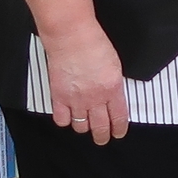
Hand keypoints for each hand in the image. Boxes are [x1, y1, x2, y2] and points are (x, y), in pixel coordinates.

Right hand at [43, 25, 129, 144]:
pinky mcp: (59, 97)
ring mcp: (76, 100)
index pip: (118, 118)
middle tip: (103, 139)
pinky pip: (61, 119)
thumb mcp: (115, 66)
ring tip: (85, 127)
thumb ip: (114, 85)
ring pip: (81, 126)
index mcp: (113, 90)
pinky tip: (68, 117)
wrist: (72, 38)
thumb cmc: (95, 44)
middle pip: (100, 127)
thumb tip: (114, 96)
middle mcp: (95, 98)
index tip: (118, 133)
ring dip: (84, 128)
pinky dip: (65, 121)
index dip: (118, 129)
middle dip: (102, 136)